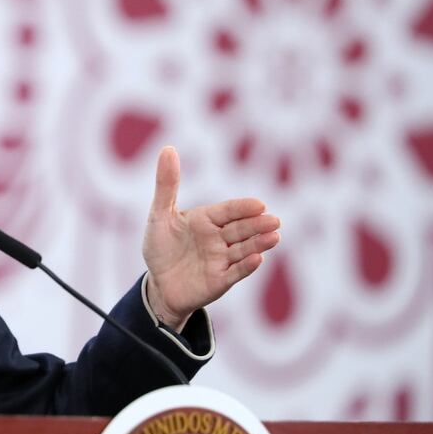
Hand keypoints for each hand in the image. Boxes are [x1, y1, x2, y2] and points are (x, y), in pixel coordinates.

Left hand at [141, 146, 279, 328]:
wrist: (158, 285)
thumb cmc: (160, 247)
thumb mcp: (159, 214)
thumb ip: (166, 184)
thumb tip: (167, 148)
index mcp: (206, 219)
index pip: (228, 211)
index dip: (243, 208)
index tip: (259, 205)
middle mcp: (218, 238)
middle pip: (241, 229)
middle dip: (257, 225)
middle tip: (274, 220)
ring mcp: (221, 259)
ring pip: (244, 249)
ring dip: (259, 244)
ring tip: (274, 237)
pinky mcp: (220, 280)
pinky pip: (236, 272)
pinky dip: (246, 266)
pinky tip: (258, 259)